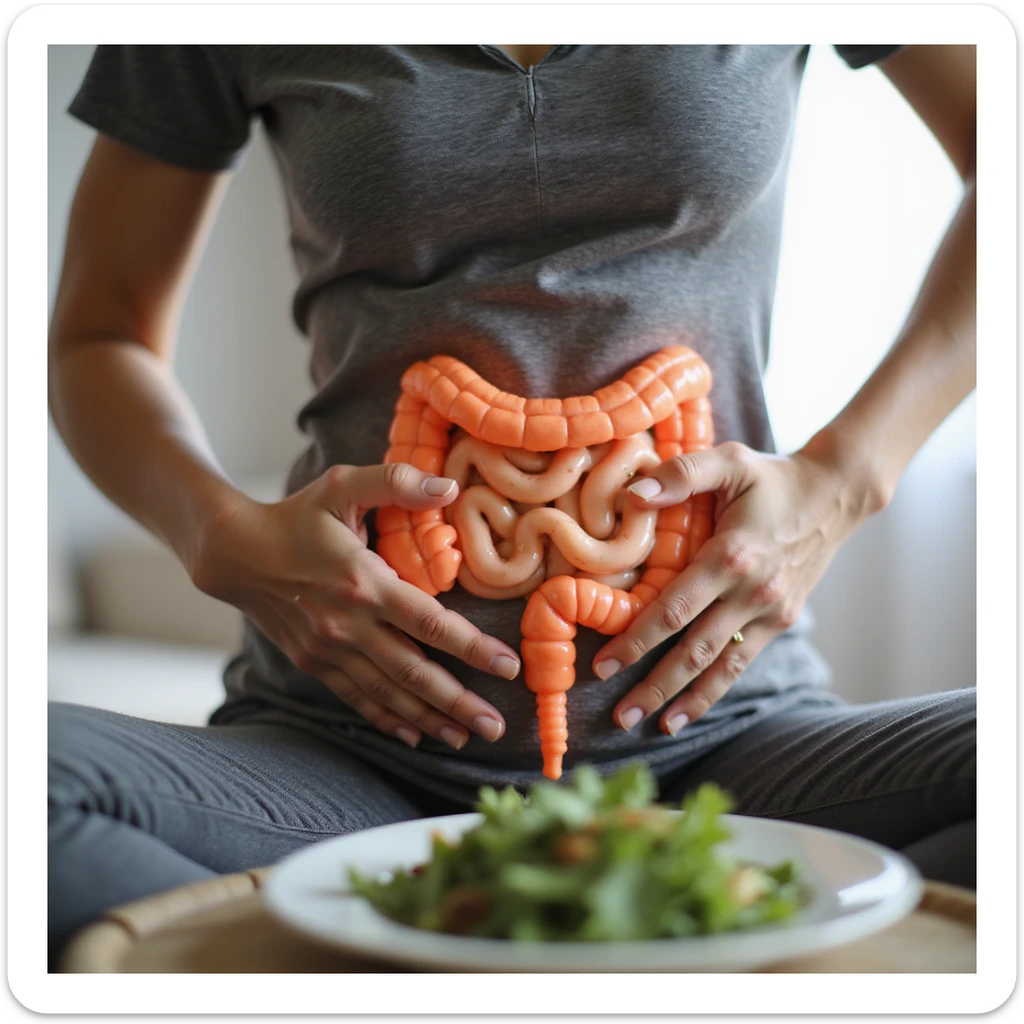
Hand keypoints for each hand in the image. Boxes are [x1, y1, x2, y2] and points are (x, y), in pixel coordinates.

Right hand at [191, 463, 521, 749]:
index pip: (429, 622)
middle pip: (414, 672)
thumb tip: (451, 487)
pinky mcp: (314, 663)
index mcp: (363, 581)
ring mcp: (329, 649)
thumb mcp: (342, 485)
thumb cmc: (296, 516)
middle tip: (496, 726)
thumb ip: (396, 482)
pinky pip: (357, 698)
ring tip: (466, 737)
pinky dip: (388, 719)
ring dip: (430, 718)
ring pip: (388, 693)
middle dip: (459, 702)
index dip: (471, 647)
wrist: (235, 553)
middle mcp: (348, 624)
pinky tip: (415, 734)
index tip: (507, 666)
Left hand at [592, 438, 883, 734]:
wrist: (835, 495)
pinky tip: (691, 710)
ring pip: (722, 667)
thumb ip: (681, 474)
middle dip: (655, 687)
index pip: (675, 608)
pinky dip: (717, 690)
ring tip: (655, 728)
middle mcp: (752, 592)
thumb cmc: (771, 477)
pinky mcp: (782, 620)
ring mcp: (771, 611)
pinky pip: (743, 662)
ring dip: (687, 701)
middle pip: (695, 651)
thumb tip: (633, 494)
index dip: (638, 640)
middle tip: (620, 718)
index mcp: (732, 555)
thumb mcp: (727, 461)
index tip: (605, 664)